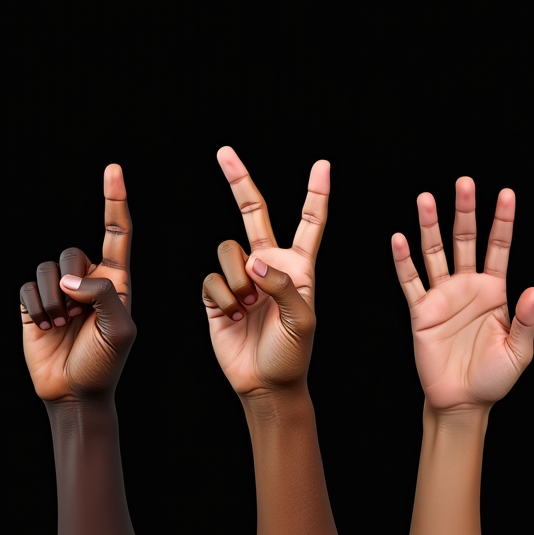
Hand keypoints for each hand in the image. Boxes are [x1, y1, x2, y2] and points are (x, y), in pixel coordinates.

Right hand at [19, 164, 136, 402]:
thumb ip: (103, 295)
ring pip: (47, 270)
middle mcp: (88, 278)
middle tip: (76, 315)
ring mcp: (59, 291)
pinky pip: (27, 288)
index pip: (117, 231)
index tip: (113, 169)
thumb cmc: (106, 360)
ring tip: (61, 325)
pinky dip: (35, 308)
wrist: (76, 391)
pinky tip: (45, 328)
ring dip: (52, 301)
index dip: (114, 199)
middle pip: (72, 252)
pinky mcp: (34, 304)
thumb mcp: (120, 328)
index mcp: (116, 278)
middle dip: (70, 283)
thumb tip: (70, 278)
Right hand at [202, 146, 326, 397]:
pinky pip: (211, 280)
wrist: (265, 384)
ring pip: (227, 251)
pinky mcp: (217, 294)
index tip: (323, 164)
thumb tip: (254, 261)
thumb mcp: (301, 320)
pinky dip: (221, 299)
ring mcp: (242, 277)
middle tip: (224, 151)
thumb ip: (282, 286)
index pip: (309, 221)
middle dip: (239, 180)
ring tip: (247, 307)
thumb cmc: (293, 353)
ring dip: (236, 280)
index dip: (316, 193)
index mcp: (299, 265)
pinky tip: (232, 317)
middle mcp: (269, 263)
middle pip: (253, 212)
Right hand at [392, 177, 533, 410]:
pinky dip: (403, 260)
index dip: (503, 220)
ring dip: (430, 225)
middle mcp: (468, 286)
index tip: (507, 193)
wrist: (463, 403)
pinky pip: (411, 281)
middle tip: (464, 182)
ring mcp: (443, 296)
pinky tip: (399, 239)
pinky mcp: (422, 312)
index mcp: (495, 290)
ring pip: (435, 252)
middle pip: (465, 239)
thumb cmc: (495, 379)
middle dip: (464, 211)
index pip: (499, 246)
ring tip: (425, 198)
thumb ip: (527, 321)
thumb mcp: (520, 352)